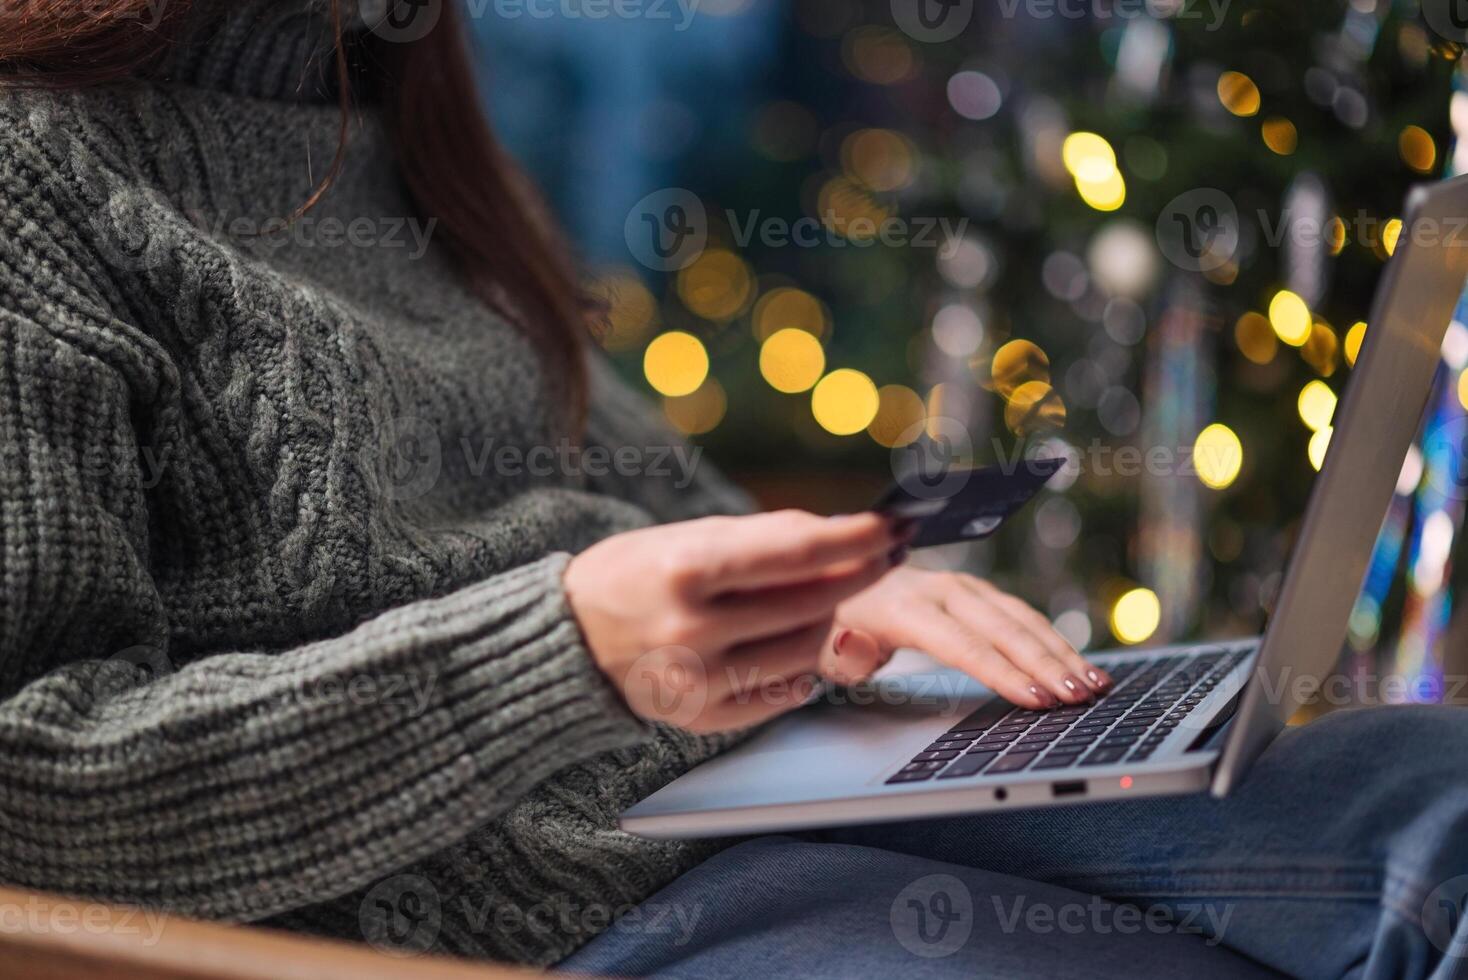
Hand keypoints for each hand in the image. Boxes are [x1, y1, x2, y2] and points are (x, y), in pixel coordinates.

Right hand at [564, 510, 903, 732]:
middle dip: (859, 574)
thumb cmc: (631, 575)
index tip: (893, 524)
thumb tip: (841, 534)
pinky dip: (799, 665)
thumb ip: (761, 539)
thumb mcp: (685, 538)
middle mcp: (693, 628)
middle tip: (880, 553)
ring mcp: (699, 681)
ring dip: (827, 617)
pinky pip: (785, 692)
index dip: (857, 537)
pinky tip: (783, 640)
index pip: (798, 552)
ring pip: (808, 648)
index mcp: (686, 568)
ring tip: (811, 597)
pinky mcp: (704, 718)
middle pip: (814, 601)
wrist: (567, 640)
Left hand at [822, 566, 1112, 709]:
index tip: (1037, 700)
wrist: (838, 579)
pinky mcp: (975, 592)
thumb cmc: (831, 625)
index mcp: (903, 607)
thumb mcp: (820, 647)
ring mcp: (961, 587)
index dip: (1002, 674)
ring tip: (1095, 685)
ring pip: (1019, 618)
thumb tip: (861, 648)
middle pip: (1002, 629)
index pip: (962, 645)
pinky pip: (1019, 614)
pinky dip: (1052, 638)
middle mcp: (939, 589)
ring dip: (1060, 650)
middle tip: (1082, 697)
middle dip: (1047, 664)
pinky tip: (1076, 663)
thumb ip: (843, 656)